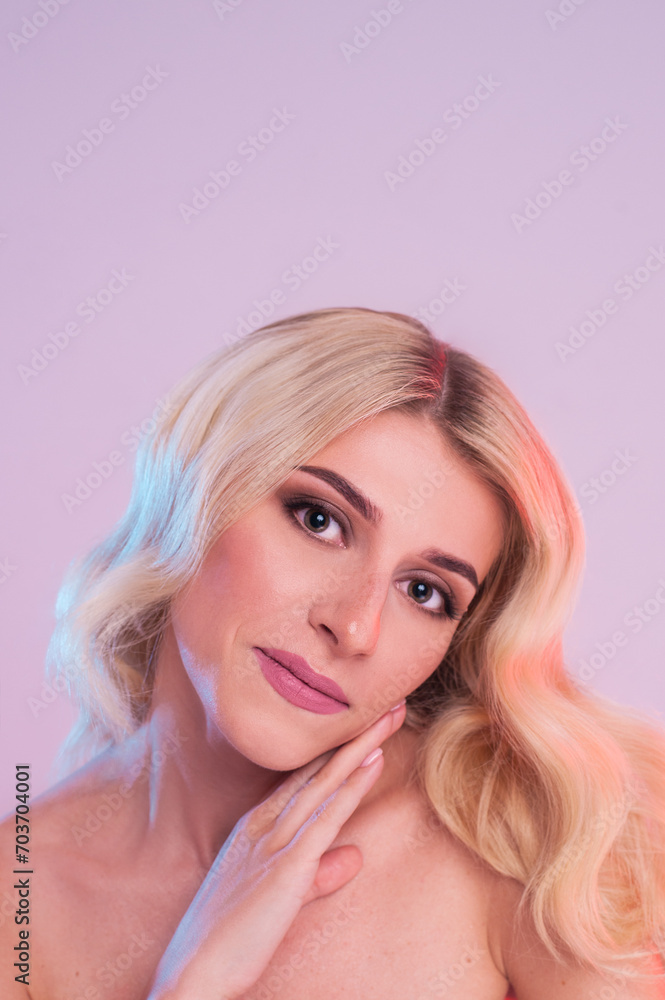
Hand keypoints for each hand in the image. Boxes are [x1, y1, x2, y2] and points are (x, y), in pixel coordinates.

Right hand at [145, 701, 406, 999]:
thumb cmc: (228, 938)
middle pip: (318, 770)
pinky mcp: (285, 867)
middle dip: (355, 735)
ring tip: (390, 716)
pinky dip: (352, 786)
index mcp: (255, 826)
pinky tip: (374, 762)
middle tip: (388, 703)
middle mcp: (263, 823)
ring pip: (325, 783)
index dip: (337, 750)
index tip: (366, 724)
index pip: (305, 778)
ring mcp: (273, 841)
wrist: (193, 974)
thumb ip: (317, 873)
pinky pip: (326, 817)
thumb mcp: (278, 897)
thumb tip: (354, 858)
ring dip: (360, 747)